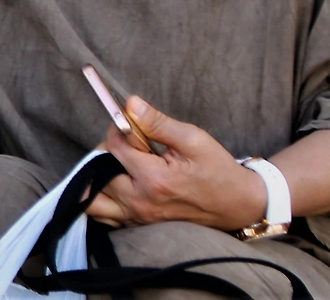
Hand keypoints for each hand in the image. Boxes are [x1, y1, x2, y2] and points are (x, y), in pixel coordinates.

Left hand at [86, 96, 266, 230]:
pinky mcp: (138, 225)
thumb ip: (158, 123)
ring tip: (117, 163)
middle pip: (97, 172)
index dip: (118, 129)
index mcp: (153, 179)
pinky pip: (103, 216)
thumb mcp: (193, 139)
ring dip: (96, 177)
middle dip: (106, 151)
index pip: (113, 148)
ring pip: (93, 200)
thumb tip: (130, 104)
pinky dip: (101, 198)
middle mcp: (140, 202)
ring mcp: (137, 218)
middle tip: (127, 143)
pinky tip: (116, 182)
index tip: (131, 123)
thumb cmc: (218, 170)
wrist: (237, 204)